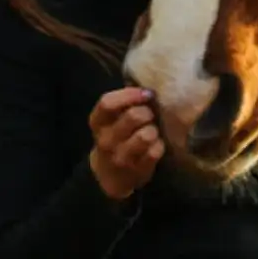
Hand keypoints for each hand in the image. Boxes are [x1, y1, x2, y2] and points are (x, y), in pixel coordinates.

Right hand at [88, 86, 164, 200]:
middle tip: (150, 115)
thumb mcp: (110, 119)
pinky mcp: (137, 170)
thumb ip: (123, 102)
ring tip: (152, 130)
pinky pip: (155, 151)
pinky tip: (156, 144)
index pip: (107, 103)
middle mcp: (106, 140)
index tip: (146, 93)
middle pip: (133, 116)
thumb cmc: (115, 136)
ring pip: (146, 135)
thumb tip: (146, 84)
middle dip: (147, 112)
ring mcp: (121, 157)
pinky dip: (159, 145)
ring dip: (154, 129)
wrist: (109, 174)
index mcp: (98, 122)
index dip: (129, 94)